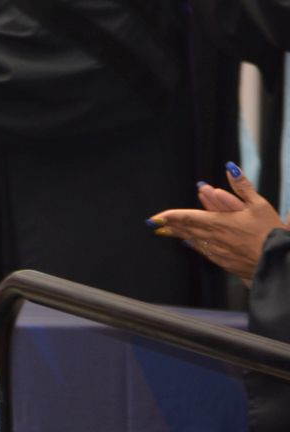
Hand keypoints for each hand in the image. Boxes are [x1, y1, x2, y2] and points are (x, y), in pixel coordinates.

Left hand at [150, 163, 282, 284]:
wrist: (280, 263)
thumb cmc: (271, 232)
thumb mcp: (259, 204)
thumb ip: (242, 186)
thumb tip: (230, 168)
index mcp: (220, 222)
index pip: (188, 217)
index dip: (170, 217)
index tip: (155, 217)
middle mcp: (215, 237)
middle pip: (186, 230)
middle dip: (169, 226)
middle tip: (154, 224)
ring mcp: (219, 252)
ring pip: (193, 241)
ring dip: (179, 235)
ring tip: (166, 231)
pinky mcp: (226, 262)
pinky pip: (205, 252)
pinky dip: (195, 246)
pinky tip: (190, 243)